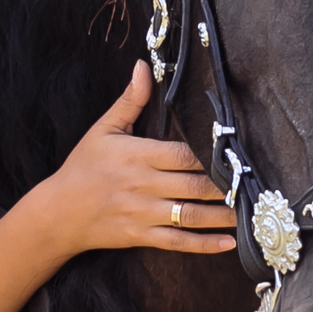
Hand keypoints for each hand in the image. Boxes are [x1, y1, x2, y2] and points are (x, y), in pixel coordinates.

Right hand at [30, 62, 238, 257]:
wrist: (57, 212)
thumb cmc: (82, 167)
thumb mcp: (103, 129)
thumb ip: (130, 101)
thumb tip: (143, 66)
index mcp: (138, 156)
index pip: (184, 154)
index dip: (212, 156)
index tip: (237, 154)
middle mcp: (144, 185)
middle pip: (194, 185)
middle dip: (226, 186)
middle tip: (254, 185)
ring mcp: (144, 214)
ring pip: (191, 215)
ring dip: (224, 215)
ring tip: (251, 213)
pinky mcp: (141, 236)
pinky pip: (178, 242)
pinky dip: (204, 244)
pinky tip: (228, 243)